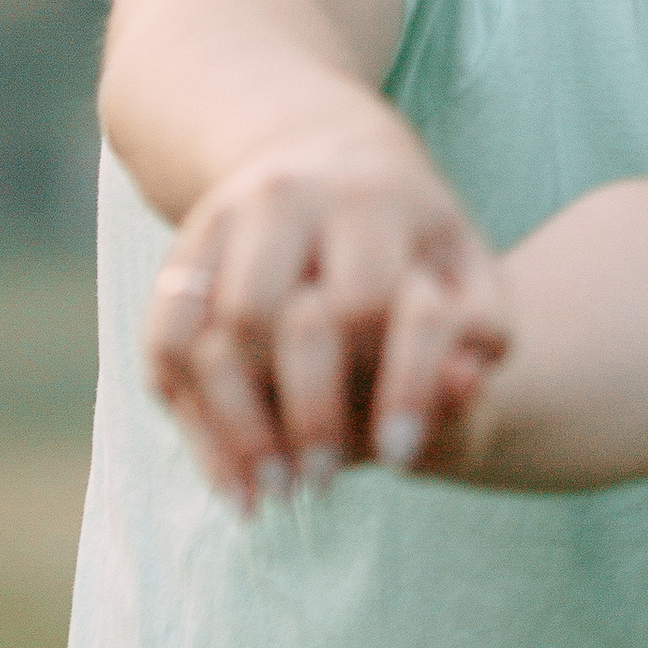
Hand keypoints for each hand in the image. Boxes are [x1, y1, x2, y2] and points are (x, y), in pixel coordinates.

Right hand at [148, 117, 507, 509]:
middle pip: (283, 322)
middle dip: (309, 415)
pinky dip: (192, 421)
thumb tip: (469, 385)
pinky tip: (230, 480)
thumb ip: (480, 327)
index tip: (406, 458)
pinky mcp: (182, 253)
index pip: (376, 303)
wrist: (322, 155)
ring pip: (211, 338)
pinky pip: (166, 344)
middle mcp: (292, 200)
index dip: (394, 387)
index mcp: (375, 201)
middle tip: (326, 483)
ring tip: (273, 492)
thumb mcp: (463, 267)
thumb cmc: (408, 238)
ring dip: (239, 428)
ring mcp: (226, 222)